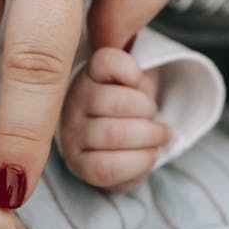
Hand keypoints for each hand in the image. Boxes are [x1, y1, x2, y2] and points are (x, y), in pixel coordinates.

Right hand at [59, 47, 169, 190]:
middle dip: (148, 113)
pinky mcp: (79, 165)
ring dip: (149, 139)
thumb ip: (136, 66)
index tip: (138, 80)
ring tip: (156, 139)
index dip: (131, 70)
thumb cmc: (132, 108)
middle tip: (154, 118)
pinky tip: (147, 155)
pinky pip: (108, 167)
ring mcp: (72, 135)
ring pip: (115, 135)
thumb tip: (133, 64)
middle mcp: (74, 102)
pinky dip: (139, 162)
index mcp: (90, 74)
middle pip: (117, 102)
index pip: (108, 61)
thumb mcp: (139, 80)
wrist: (123, 145)